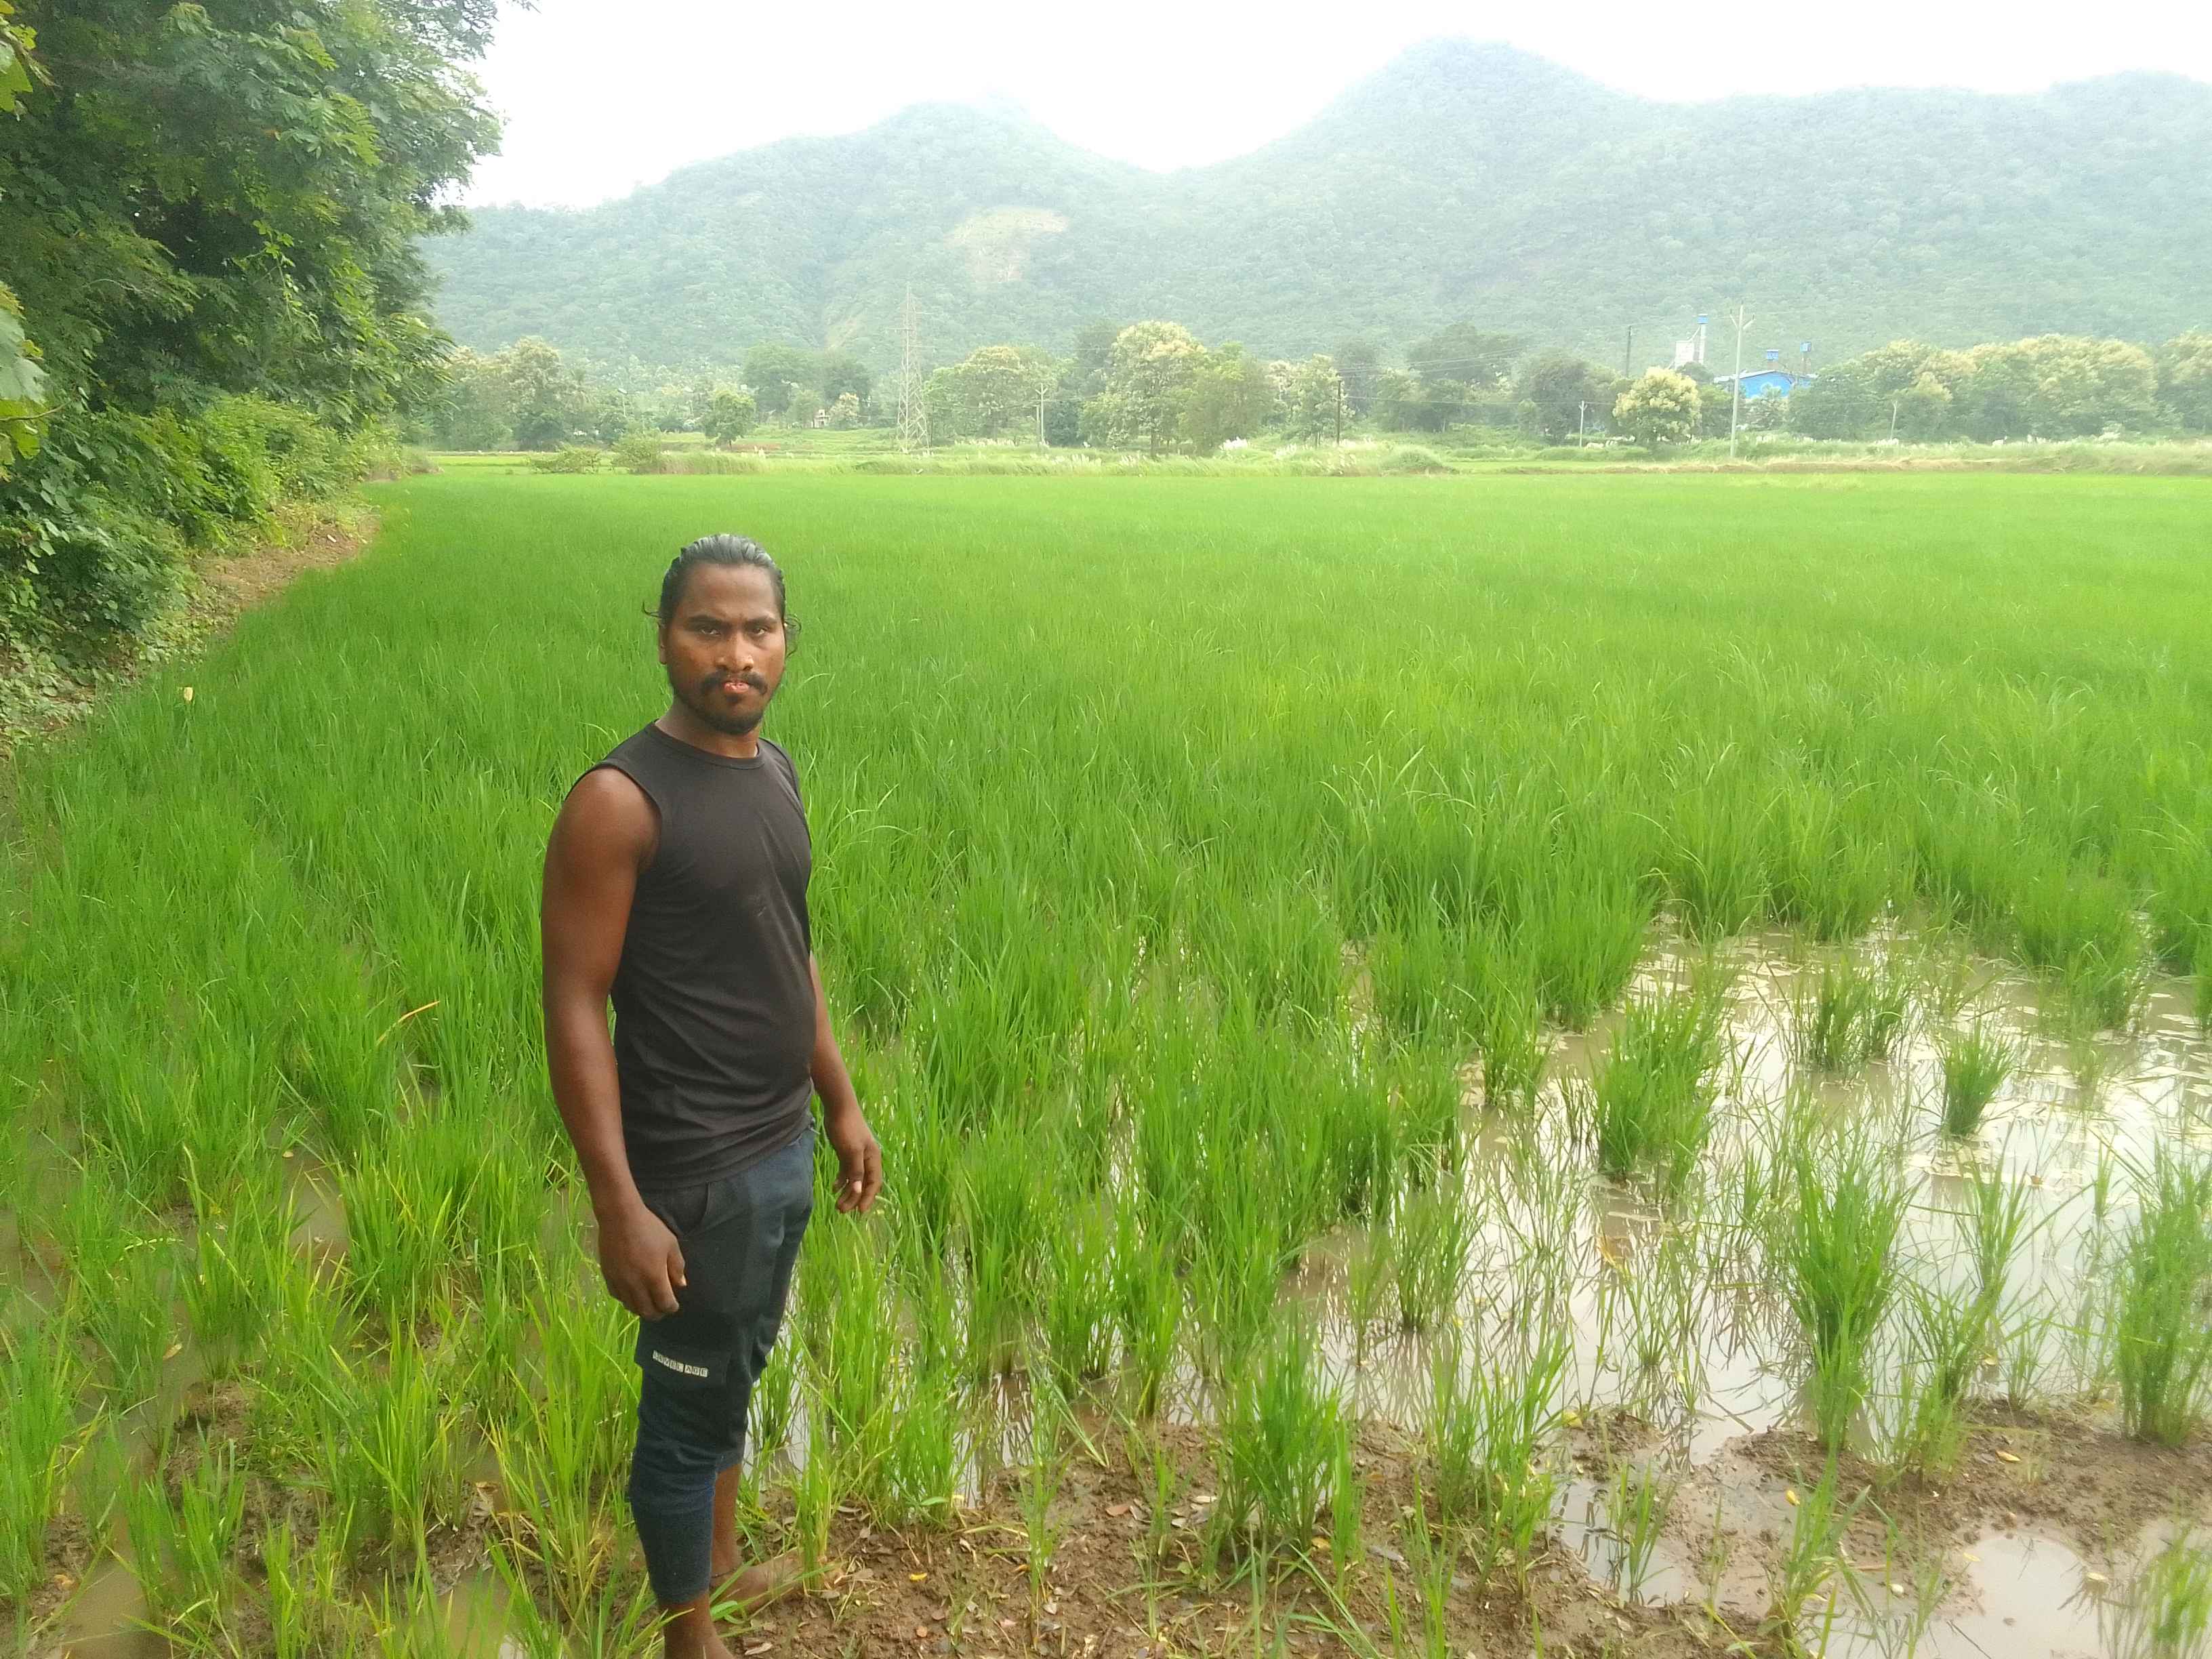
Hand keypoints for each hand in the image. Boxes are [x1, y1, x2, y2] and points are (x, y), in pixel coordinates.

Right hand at [596, 1200, 685, 1318]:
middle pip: (647, 1312)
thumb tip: (681, 1285)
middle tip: (662, 1308)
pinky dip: (627, 1300)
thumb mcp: (671, 1244)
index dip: (671, 1307)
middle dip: (657, 1313)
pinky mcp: (608, 1277)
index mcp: (654, 1277)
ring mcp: (620, 1282)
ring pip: (631, 1307)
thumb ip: (677, 1267)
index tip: (674, 1304)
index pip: (664, 1304)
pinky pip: (618, 1297)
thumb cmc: (649, 1228)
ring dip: (642, 1308)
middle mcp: (636, 1285)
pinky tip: (632, 1293)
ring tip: (648, 1302)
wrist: (620, 1217)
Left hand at [824, 1106, 882, 1213]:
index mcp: (872, 1158)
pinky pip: (847, 1171)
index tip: (860, 1212)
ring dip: (847, 1192)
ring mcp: (857, 1156)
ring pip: (854, 1179)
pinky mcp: (847, 1152)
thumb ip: (856, 1170)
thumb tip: (860, 1190)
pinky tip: (834, 1187)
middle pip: (863, 1184)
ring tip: (837, 1204)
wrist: (839, 1108)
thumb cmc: (847, 1128)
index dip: (868, 1198)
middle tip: (841, 1210)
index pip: (873, 1183)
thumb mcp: (851, 1151)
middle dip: (854, 1198)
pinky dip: (842, 1180)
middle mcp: (867, 1159)